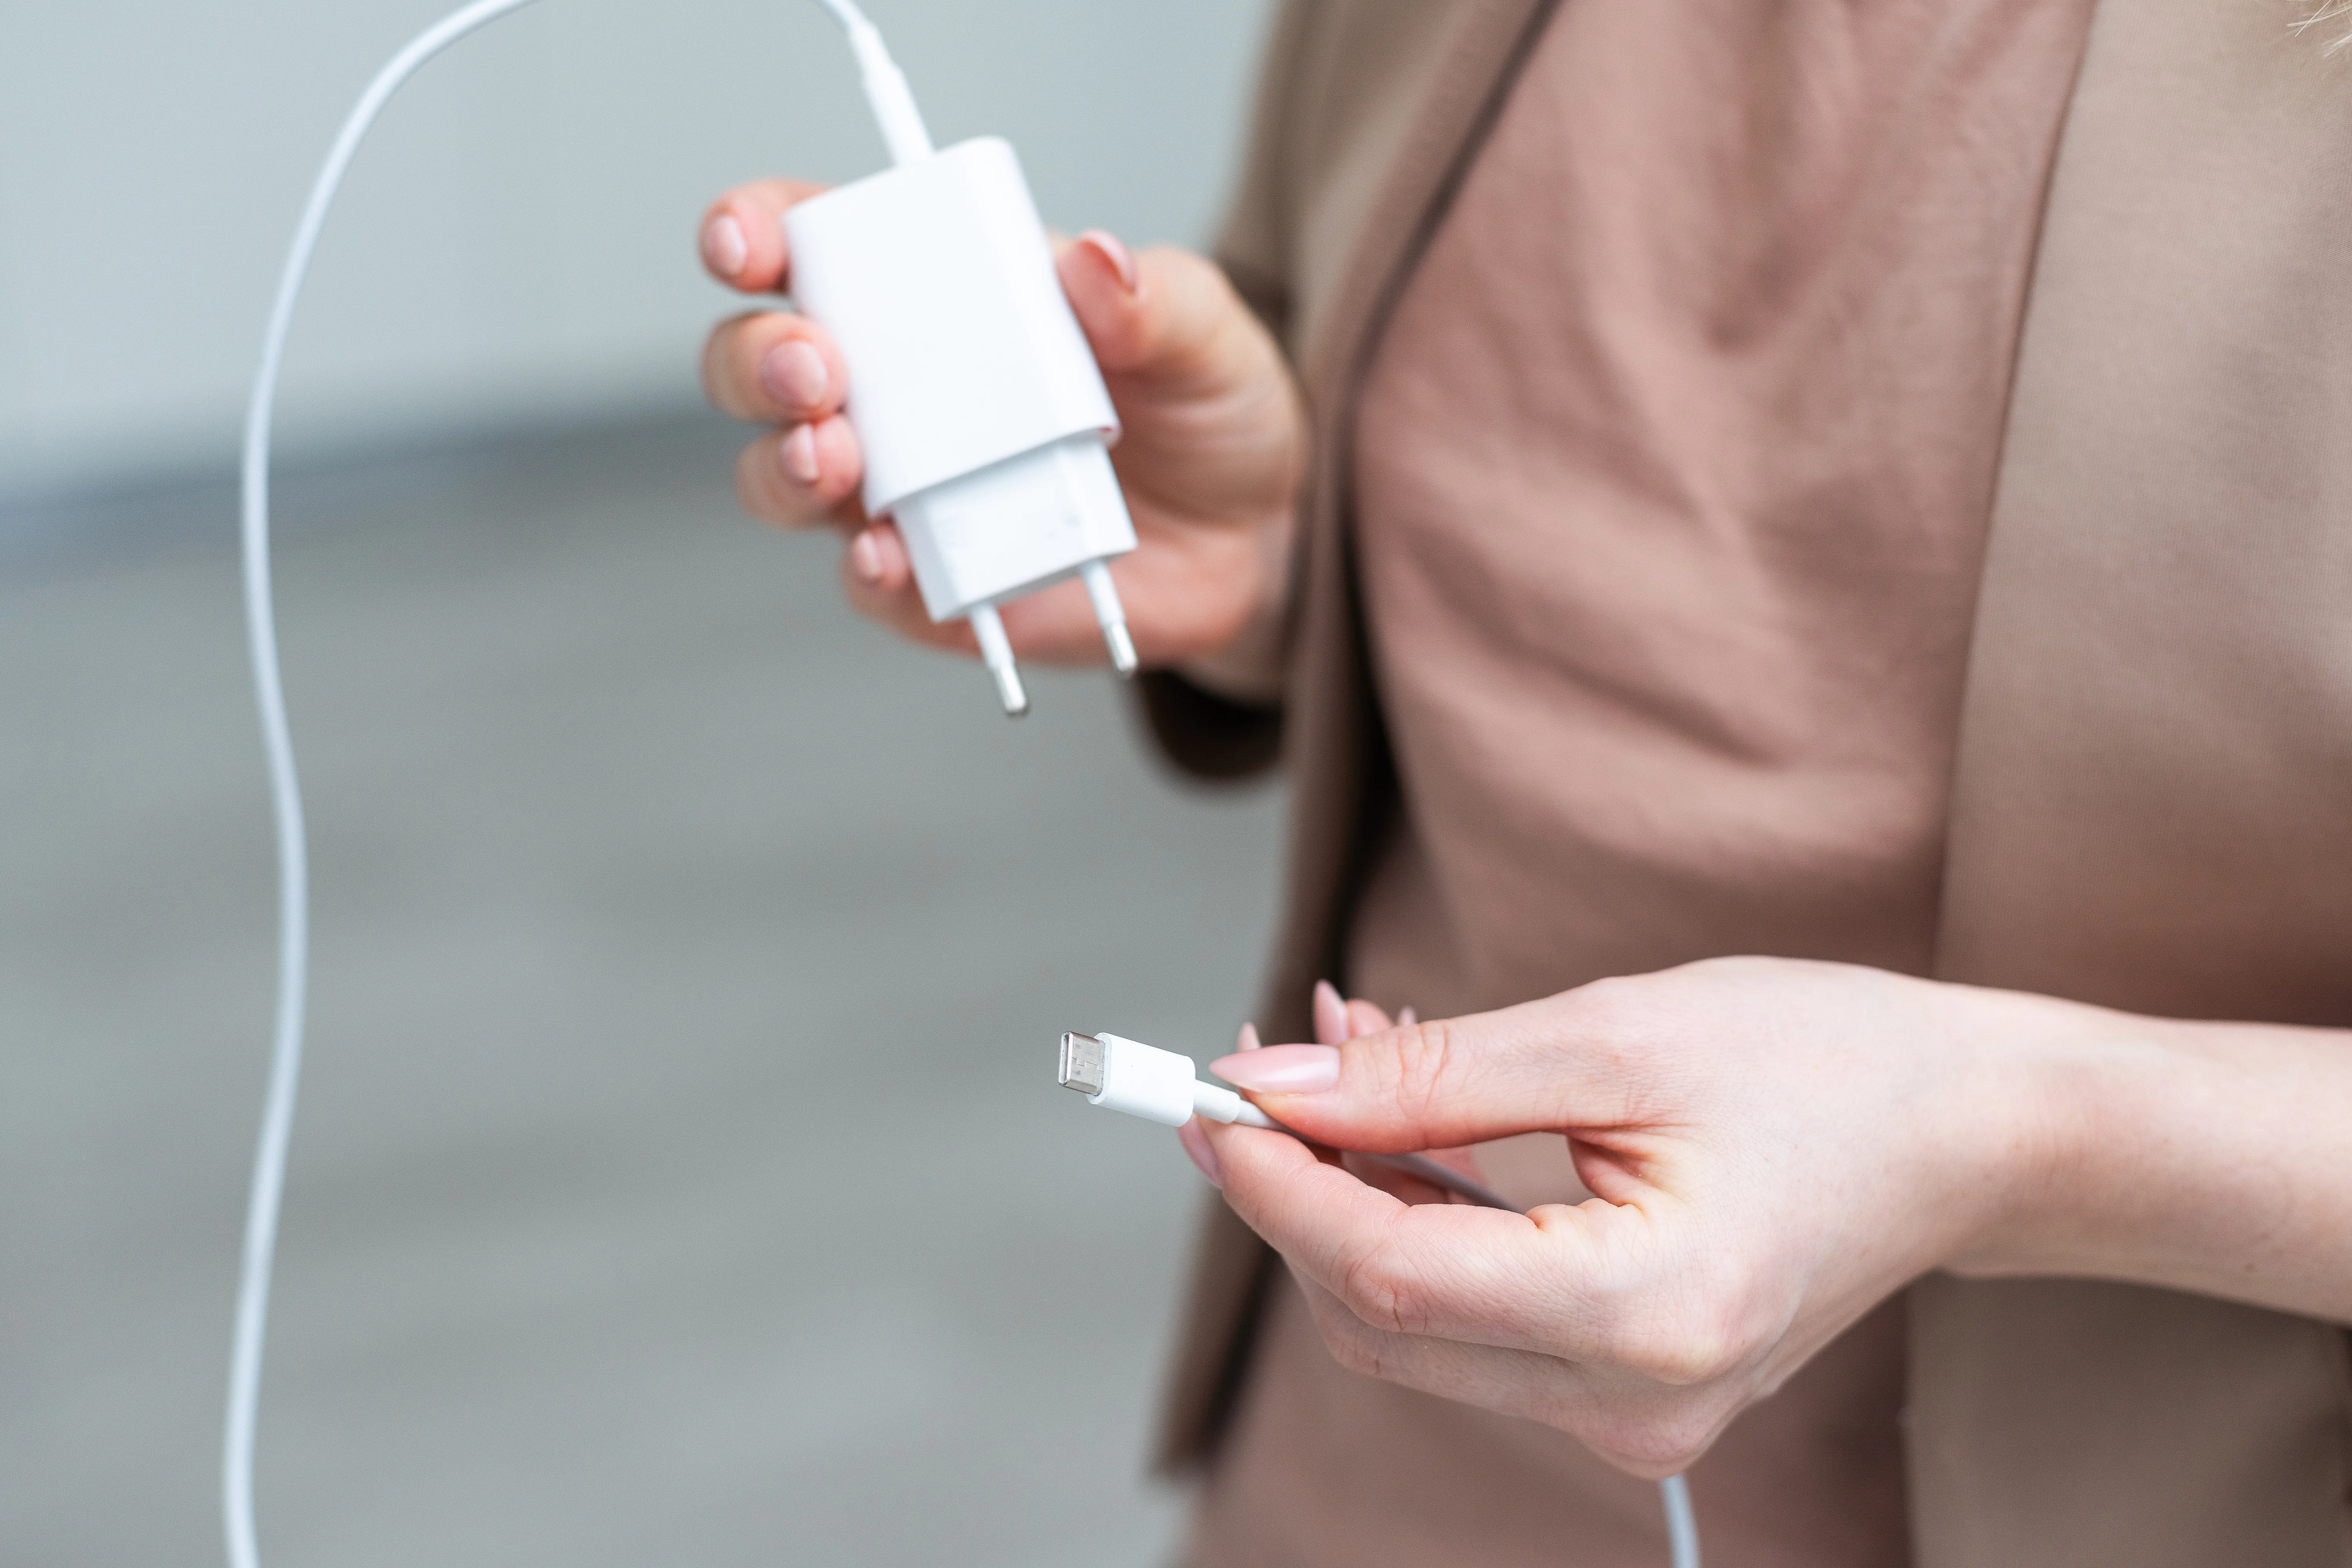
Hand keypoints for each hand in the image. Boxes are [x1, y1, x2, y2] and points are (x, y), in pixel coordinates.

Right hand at [696, 184, 1305, 667]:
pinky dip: (869, 571)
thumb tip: (1098, 263)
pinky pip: (872, 583)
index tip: (748, 244)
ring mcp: (904, 495)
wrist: (1256, 535)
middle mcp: (893, 396)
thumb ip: (1153, 299)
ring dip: (785, 464)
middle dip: (758, 361)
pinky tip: (886, 554)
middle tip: (813, 365)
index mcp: (933, 301)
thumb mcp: (1204, 333)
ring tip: (831, 456)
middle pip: (759, 367)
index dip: (755, 235)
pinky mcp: (937, 586)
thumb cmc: (1207, 410)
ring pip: (782, 478)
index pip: (811, 248)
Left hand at [1196, 957, 2066, 1476]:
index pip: (1388, 1275)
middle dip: (1301, 1184)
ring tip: (1349, 1056)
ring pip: (1413, 1321)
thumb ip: (1429, 1077)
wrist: (1963, 1132)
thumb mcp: (1614, 1033)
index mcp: (1650, 1313)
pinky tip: (1408, 1120)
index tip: (1211, 1096)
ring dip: (1355, 1192)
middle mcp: (1636, 1401)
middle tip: (1270, 1058)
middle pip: (1383, 1315)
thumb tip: (1271, 1088)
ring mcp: (1634, 1416)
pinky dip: (1419, 1219)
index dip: (1277, 1185)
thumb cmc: (1824, 1063)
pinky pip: (1471, 1317)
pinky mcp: (1627, 1394)